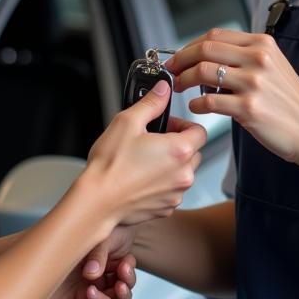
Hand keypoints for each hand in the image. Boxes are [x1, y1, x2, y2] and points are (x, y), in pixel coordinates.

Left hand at [30, 228, 136, 298]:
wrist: (20, 274)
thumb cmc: (48, 252)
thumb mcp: (78, 242)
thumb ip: (96, 252)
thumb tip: (99, 271)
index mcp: (99, 260)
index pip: (124, 264)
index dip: (128, 264)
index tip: (125, 261)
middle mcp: (97, 278)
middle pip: (125, 282)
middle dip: (129, 278)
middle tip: (124, 271)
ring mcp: (90, 297)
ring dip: (122, 293)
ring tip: (118, 285)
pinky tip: (92, 293)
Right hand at [84, 83, 205, 226]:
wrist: (97, 202)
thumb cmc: (110, 166)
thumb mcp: (127, 122)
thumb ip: (151, 103)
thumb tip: (163, 90)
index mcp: (179, 151)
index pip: (200, 131)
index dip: (184, 124)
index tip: (167, 125)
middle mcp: (183, 174)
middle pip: (194, 152)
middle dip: (178, 144)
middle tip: (154, 141)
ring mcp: (176, 194)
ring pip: (184, 172)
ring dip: (172, 165)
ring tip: (145, 161)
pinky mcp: (167, 208)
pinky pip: (173, 190)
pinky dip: (163, 184)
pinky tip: (142, 178)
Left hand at [166, 28, 298, 167]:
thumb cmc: (292, 104)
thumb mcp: (274, 66)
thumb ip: (246, 56)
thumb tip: (210, 56)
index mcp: (262, 45)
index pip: (216, 34)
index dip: (191, 44)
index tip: (180, 55)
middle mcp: (258, 59)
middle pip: (205, 48)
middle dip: (181, 59)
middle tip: (172, 69)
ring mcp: (253, 83)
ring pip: (203, 71)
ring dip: (185, 79)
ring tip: (181, 87)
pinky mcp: (249, 108)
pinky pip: (209, 101)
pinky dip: (196, 104)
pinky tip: (196, 107)